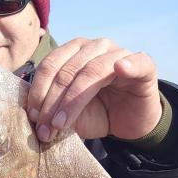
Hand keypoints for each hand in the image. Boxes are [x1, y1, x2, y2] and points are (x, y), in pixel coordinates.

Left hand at [27, 38, 161, 141]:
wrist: (130, 122)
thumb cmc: (99, 113)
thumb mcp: (71, 114)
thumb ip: (54, 109)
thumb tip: (33, 117)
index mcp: (74, 52)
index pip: (50, 66)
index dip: (38, 92)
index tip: (32, 118)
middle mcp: (94, 47)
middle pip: (66, 71)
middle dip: (52, 103)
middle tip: (45, 129)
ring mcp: (119, 53)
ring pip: (91, 72)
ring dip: (73, 100)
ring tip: (62, 124)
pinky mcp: (144, 65)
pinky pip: (136, 61)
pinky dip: (128, 64)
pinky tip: (121, 69)